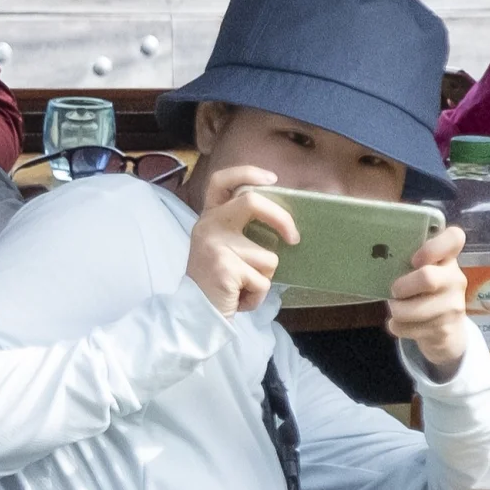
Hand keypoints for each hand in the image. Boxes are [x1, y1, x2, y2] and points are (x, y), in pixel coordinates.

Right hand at [182, 165, 296, 316]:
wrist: (194, 315)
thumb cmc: (217, 283)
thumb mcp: (223, 248)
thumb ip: (241, 231)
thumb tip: (283, 224)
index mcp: (209, 218)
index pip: (221, 181)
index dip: (247, 173)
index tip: (272, 179)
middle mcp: (208, 226)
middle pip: (252, 201)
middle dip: (282, 219)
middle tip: (294, 239)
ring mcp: (215, 246)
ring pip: (267, 256)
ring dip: (263, 278)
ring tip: (242, 287)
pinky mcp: (225, 268)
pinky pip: (262, 280)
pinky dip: (257, 295)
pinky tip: (239, 298)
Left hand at [382, 225, 478, 382]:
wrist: (447, 331)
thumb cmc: (425, 293)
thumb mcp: (423, 272)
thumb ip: (409, 261)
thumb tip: (375, 256)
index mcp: (448, 259)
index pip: (454, 238)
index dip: (433, 247)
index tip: (415, 259)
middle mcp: (455, 279)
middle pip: (428, 278)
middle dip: (402, 286)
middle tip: (395, 290)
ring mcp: (453, 306)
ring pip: (413, 309)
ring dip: (397, 310)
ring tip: (398, 308)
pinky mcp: (444, 330)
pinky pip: (407, 328)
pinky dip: (397, 326)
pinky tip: (403, 324)